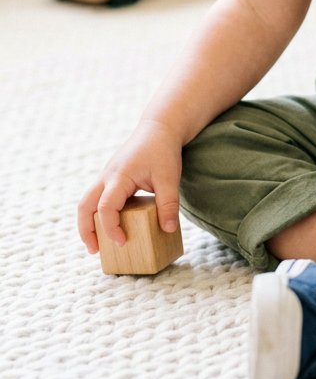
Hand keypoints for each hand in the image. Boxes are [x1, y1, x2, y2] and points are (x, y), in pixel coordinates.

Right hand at [78, 119, 182, 253]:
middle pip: (84, 205)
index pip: (106, 207)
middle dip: (85, 230)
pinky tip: (110, 225)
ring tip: (98, 243)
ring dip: (88, 222)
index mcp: (120, 176)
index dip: (110, 227)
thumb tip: (168, 230)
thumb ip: (168, 204)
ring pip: (86, 201)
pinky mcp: (110, 177)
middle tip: (94, 250)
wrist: (159, 128)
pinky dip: (96, 213)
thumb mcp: (169, 178)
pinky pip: (96, 197)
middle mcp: (107, 176)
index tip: (122, 242)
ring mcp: (106, 176)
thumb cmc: (163, 151)